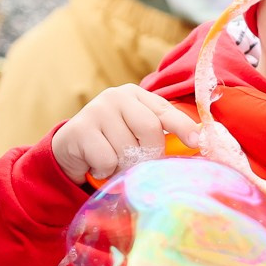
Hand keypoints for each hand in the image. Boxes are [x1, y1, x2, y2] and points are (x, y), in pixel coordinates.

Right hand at [53, 84, 201, 186]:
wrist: (70, 150)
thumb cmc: (111, 143)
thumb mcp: (135, 133)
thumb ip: (159, 135)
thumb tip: (194, 147)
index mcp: (136, 95)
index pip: (164, 110)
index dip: (182, 126)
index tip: (195, 142)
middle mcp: (116, 97)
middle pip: (150, 129)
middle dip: (150, 153)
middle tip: (141, 164)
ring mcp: (96, 110)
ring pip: (127, 149)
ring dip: (124, 166)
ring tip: (114, 163)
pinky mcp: (80, 128)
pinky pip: (107, 159)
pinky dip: (105, 170)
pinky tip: (97, 164)